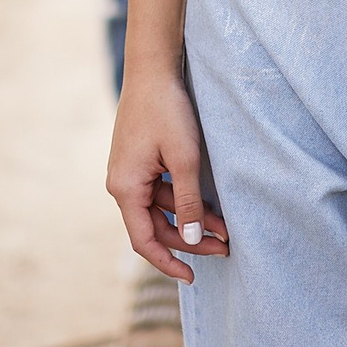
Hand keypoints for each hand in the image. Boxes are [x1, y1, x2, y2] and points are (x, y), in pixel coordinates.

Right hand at [109, 67, 228, 280]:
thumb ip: (187, 201)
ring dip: (190, 219)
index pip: (144, 241)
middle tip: (224, 247)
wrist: (152, 70)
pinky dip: (183, 200)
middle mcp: (121, 185)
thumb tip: (191, 238)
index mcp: (125, 188)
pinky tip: (208, 205)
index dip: (168, 262)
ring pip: (160, 210)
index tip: (192, 277)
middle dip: (189, 240)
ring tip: (225, 227)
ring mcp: (129, 173)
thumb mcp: (184, 158)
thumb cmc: (167, 110)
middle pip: (154, 228)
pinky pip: (160, 192)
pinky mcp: (139, 162)